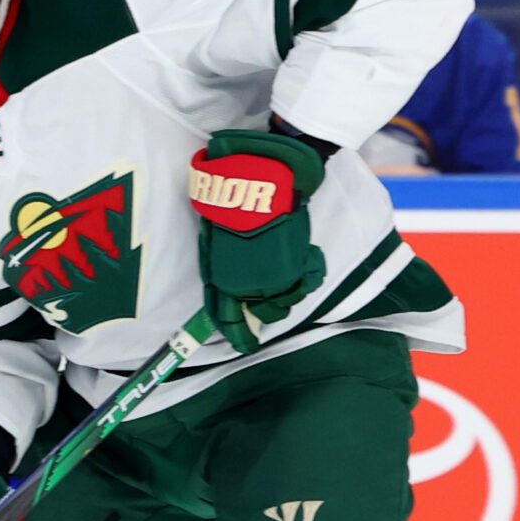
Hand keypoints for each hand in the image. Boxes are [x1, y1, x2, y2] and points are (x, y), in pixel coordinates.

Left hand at [189, 127, 328, 353]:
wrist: (266, 175)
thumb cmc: (230, 198)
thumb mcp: (214, 234)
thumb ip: (220, 261)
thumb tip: (223, 284)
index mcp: (227, 279)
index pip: (229, 318)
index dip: (236, 333)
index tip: (242, 345)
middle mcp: (255, 284)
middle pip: (263, 314)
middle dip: (261, 315)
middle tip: (261, 313)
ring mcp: (281, 275)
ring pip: (285, 303)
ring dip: (282, 299)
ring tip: (280, 291)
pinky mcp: (301, 262)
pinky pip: (305, 283)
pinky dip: (303, 281)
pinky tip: (300, 275)